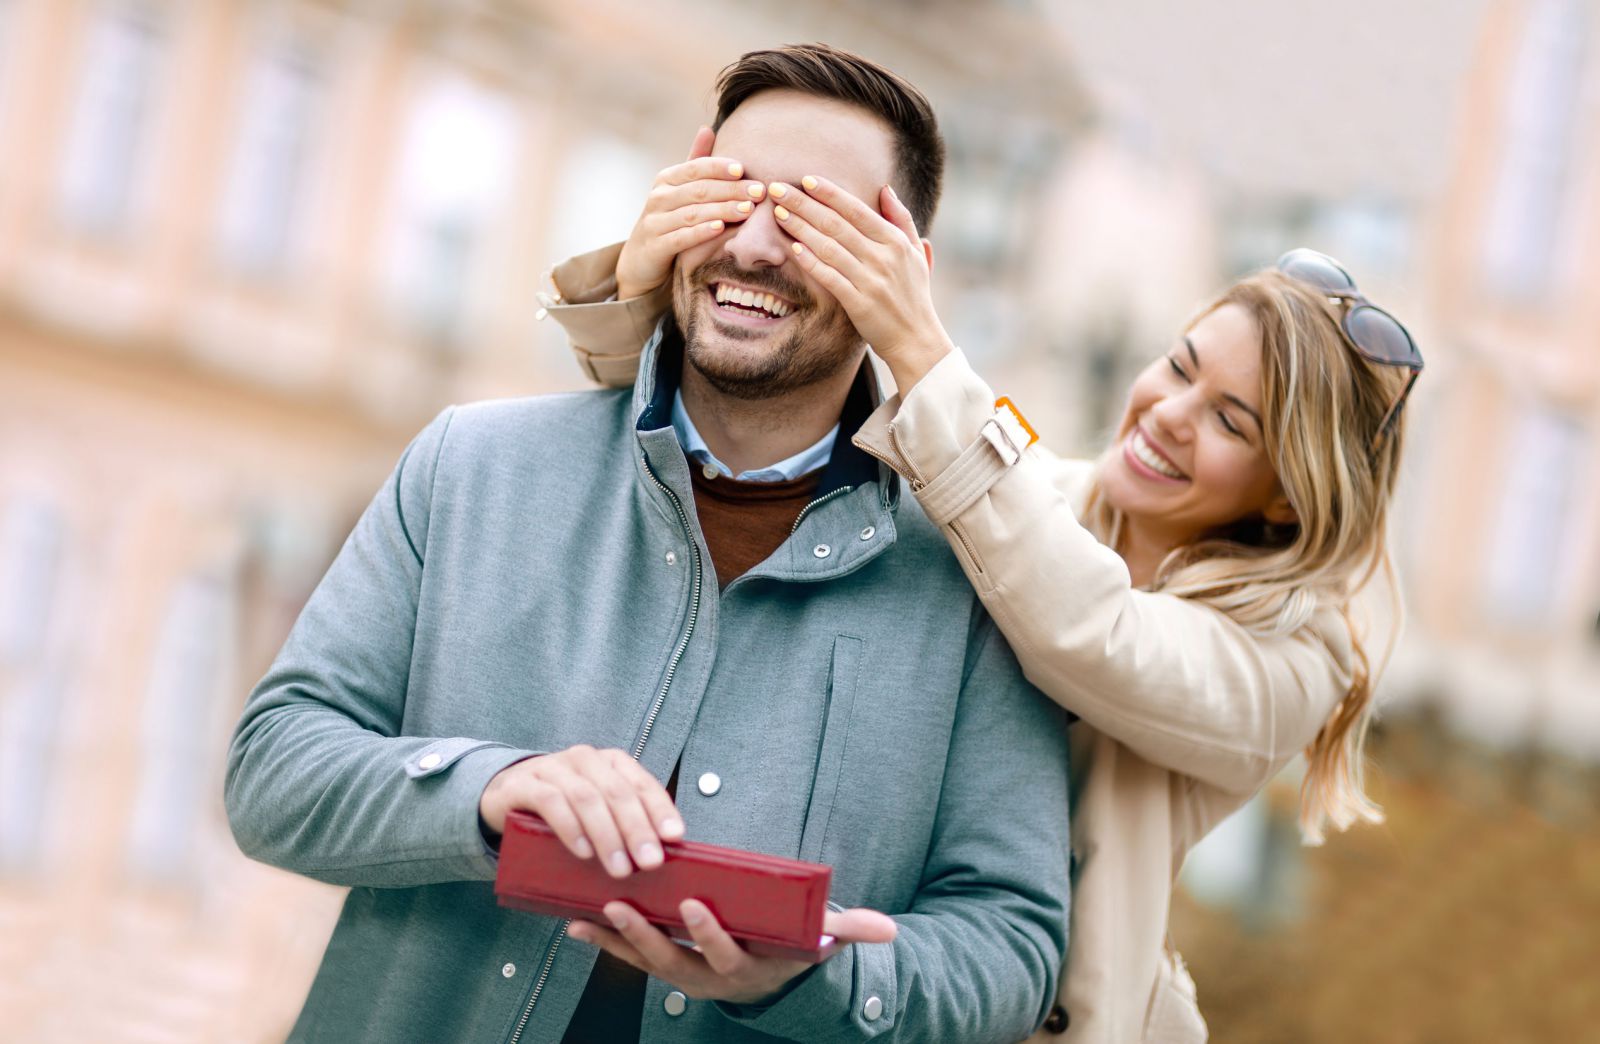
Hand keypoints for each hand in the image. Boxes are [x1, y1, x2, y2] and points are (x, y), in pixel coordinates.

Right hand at [478, 745, 682, 877]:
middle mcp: (584, 759)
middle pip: (617, 791)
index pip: (642, 782)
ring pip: (587, 797)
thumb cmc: (563, 809)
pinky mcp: (523, 784)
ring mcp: (552, 768)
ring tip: (620, 868)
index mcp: (610, 762)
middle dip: (637, 828)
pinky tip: (583, 851)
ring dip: (607, 835)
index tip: (674, 837)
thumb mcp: (597, 811)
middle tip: (650, 862)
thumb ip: (623, 823)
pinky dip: (570, 827)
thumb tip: (659, 856)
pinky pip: (550, 802)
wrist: (505, 794)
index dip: (660, 809)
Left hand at [567, 898, 897, 1004]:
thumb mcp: (821, 942)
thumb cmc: (793, 948)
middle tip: (622, 906)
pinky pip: (627, 957)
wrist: (769, 981)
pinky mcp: (660, 965)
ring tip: (587, 916)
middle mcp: (708, 978)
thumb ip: (852, 932)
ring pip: (642, 960)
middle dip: (645, 934)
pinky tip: (574, 922)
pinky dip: (602, 941)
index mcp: (745, 966)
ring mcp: (681, 974)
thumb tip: (889, 930)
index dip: (707, 932)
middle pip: (672, 959)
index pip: (724, 951)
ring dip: (613, 939)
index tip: (693, 907)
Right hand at [615, 127, 765, 300]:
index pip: (696, 168)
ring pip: (692, 213)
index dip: (720, 167)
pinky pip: (681, 237)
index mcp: (667, 179)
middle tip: (758, 191)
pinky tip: (720, 228)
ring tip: (747, 209)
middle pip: (699, 190)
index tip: (744, 169)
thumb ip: (695, 163)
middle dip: (730, 190)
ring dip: (722, 210)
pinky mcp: (655, 247)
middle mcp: (658, 197)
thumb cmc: (669, 220)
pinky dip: (701, 232)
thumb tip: (707, 128)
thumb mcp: (679, 190)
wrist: (641, 260)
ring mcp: (655, 222)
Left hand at [771, 176, 956, 391]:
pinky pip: (830, 278)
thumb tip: (884, 189)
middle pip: (837, 224)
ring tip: (779, 213)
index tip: (806, 180)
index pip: (857, 210)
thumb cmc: (914, 295)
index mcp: (896, 242)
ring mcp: (872, 281)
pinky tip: (794, 249)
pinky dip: (812, 262)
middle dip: (805, 204)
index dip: (830, 193)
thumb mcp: (916, 254)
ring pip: (829, 247)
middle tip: (778, 189)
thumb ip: (902, 219)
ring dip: (801, 228)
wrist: (917, 340)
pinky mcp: (860, 304)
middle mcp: (884, 258)